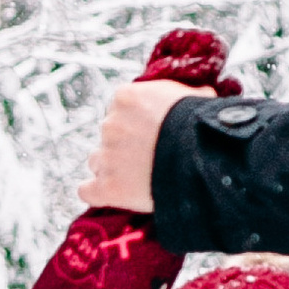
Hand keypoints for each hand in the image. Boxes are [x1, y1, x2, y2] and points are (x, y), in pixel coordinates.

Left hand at [79, 77, 193, 211]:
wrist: (201, 157)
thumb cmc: (201, 126)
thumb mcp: (196, 98)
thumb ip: (185, 96)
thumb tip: (201, 94)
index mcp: (126, 98)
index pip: (120, 109)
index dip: (135, 122)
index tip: (150, 132)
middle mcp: (110, 124)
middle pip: (108, 135)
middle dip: (124, 145)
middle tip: (148, 156)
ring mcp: (106, 157)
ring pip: (97, 162)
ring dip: (111, 168)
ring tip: (135, 178)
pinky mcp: (108, 187)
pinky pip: (88, 191)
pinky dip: (94, 193)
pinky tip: (106, 195)